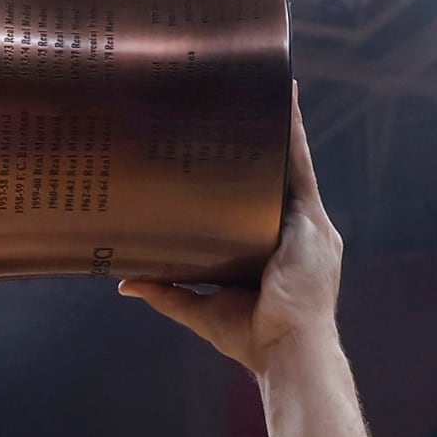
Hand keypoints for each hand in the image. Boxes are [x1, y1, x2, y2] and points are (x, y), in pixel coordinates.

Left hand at [115, 93, 341, 376]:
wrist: (286, 353)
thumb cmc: (253, 338)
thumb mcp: (200, 308)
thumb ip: (168, 290)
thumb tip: (126, 282)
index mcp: (274, 248)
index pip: (259, 199)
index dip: (249, 171)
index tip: (228, 140)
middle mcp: (295, 231)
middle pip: (275, 174)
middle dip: (265, 138)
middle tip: (242, 98)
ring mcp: (308, 224)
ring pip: (290, 162)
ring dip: (281, 123)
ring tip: (265, 84)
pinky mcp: (311, 221)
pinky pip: (300, 166)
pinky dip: (293, 133)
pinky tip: (284, 100)